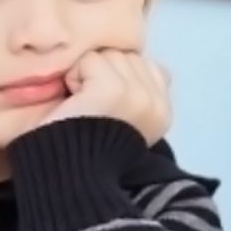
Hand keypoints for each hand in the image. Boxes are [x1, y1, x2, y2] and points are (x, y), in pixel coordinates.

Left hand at [43, 49, 171, 145]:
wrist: (68, 175)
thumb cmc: (82, 148)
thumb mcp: (122, 121)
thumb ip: (140, 90)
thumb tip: (151, 62)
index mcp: (162, 112)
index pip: (146, 64)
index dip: (115, 77)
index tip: (101, 107)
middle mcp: (156, 103)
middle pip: (124, 55)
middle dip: (100, 74)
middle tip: (89, 107)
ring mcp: (138, 94)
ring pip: (106, 55)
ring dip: (85, 76)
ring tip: (82, 106)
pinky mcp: (114, 89)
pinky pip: (89, 60)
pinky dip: (74, 78)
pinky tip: (74, 103)